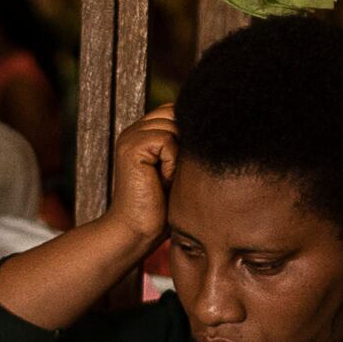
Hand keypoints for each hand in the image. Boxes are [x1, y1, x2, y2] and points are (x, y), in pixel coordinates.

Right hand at [106, 108, 178, 247]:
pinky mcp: (131, 147)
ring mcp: (130, 136)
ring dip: (178, 155)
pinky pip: (166, 139)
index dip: (188, 130)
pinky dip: (171, 162)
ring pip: (173, 125)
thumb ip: (185, 143)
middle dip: (185, 142)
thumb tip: (212, 125)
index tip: (186, 162)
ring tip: (166, 179)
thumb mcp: (179, 169)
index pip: (174, 110)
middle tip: (173, 175)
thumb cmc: (162, 208)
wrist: (137, 231)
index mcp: (143, 133)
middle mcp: (134, 130)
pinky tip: (161, 181)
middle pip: (176, 112)